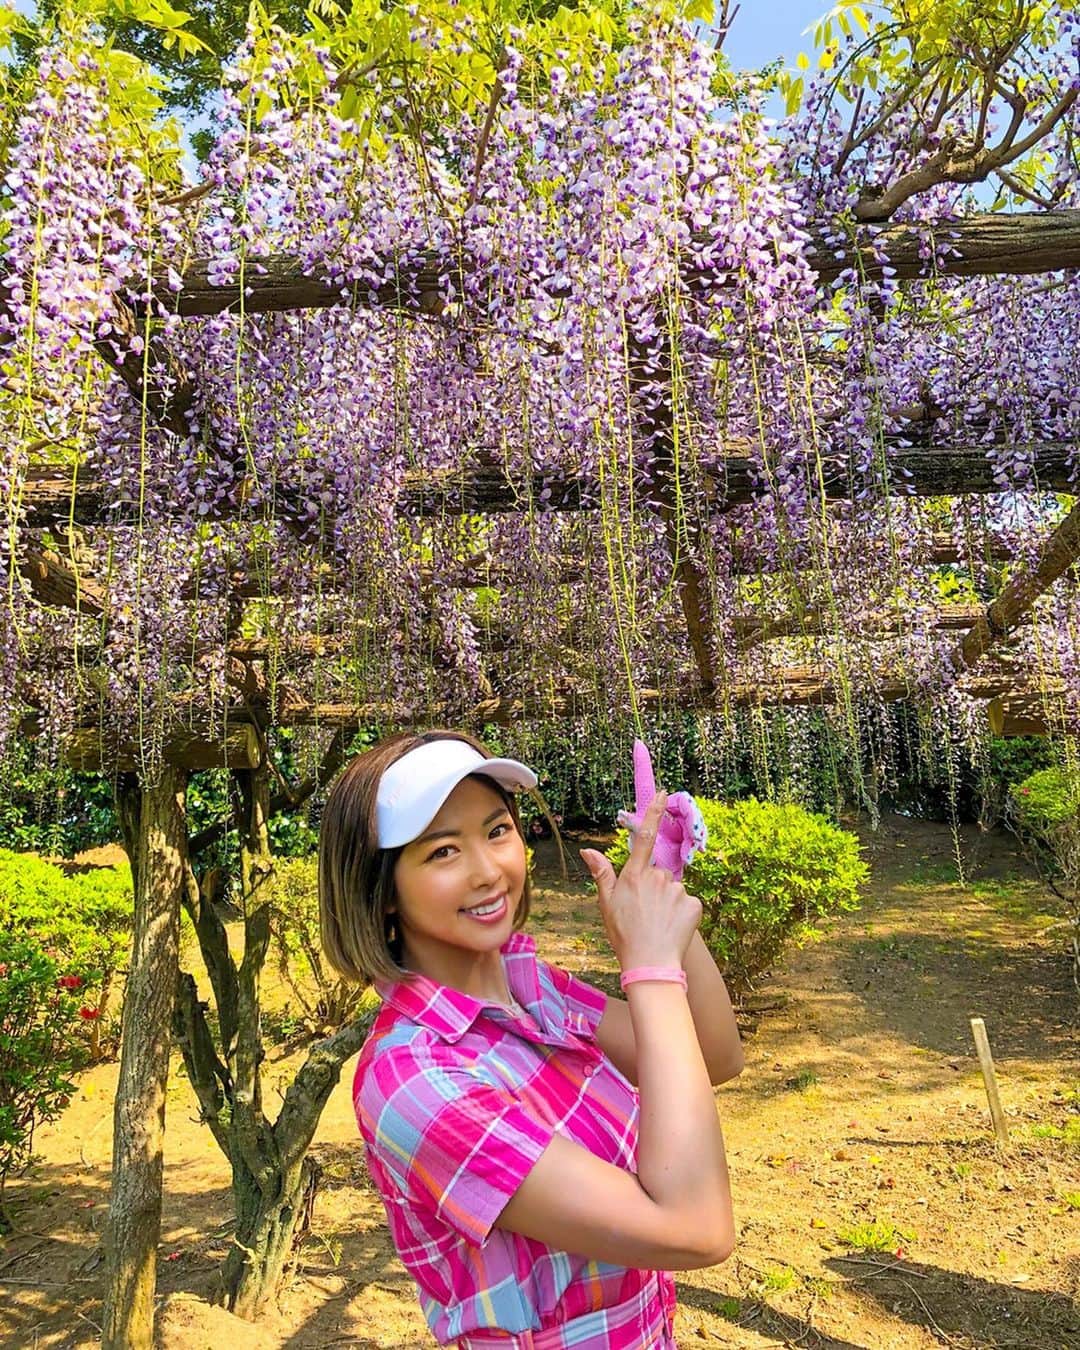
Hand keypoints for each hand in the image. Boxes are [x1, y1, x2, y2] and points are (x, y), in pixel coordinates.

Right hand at [580, 790, 701, 971]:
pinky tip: (672, 928)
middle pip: (659, 873)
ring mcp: (677, 890)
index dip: (654, 812)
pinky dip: (682, 913)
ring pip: (674, 889)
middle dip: (655, 887)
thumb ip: (601, 873)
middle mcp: (657, 878)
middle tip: (645, 912)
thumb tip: (587, 850)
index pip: (644, 837)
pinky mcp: (694, 904)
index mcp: (634, 875)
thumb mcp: (606, 904)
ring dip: (668, 902)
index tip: (663, 793)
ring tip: (658, 924)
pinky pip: (688, 903)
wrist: (651, 965)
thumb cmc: (625, 935)